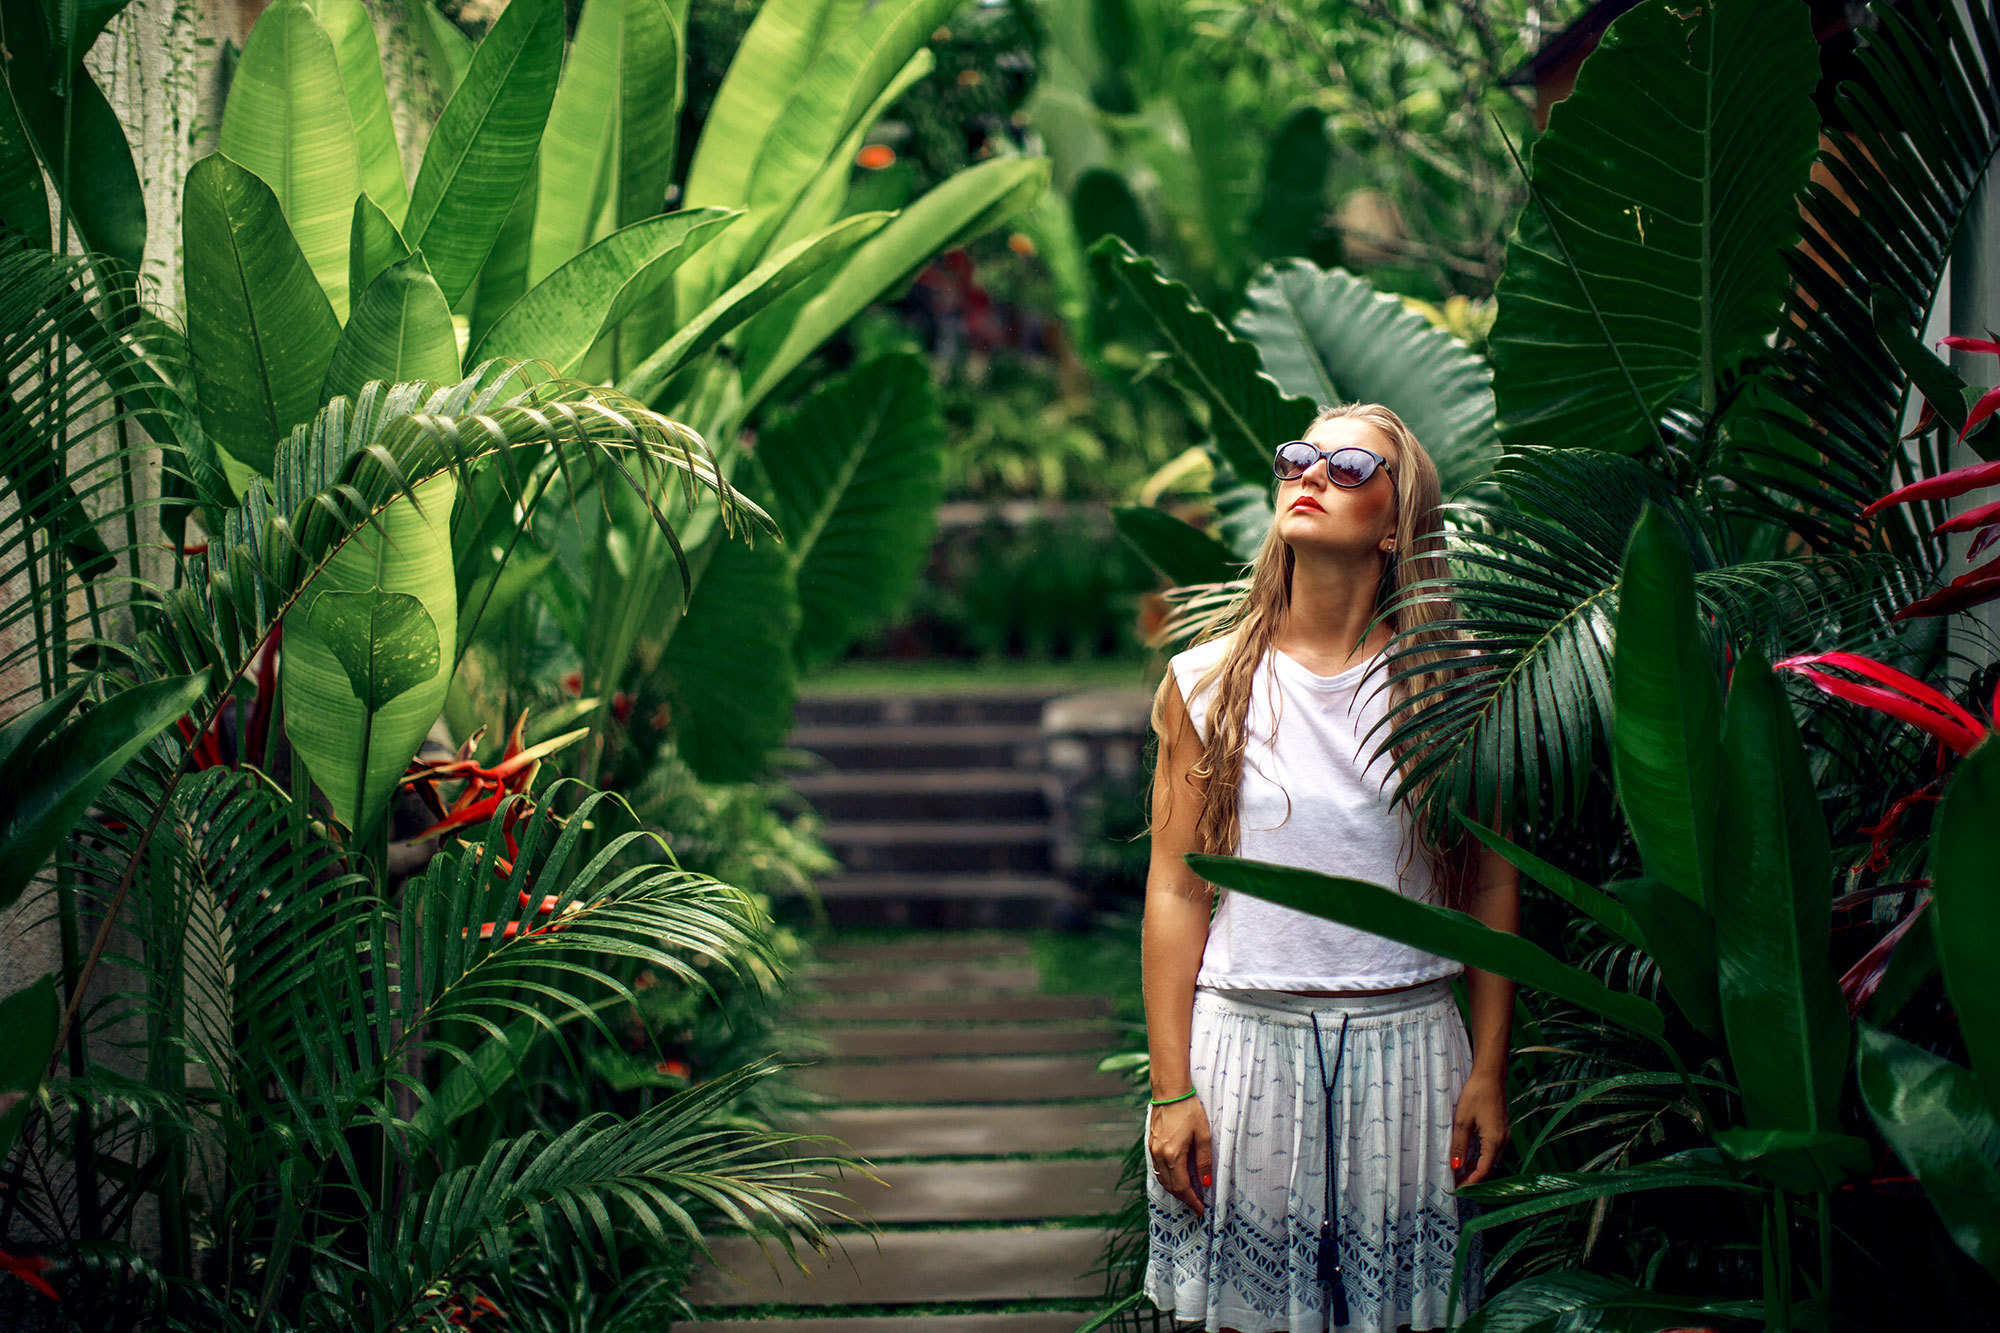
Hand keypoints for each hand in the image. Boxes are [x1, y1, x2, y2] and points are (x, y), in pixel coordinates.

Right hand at [1147, 1094, 1212, 1217]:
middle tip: (1197, 1205)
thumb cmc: (1189, 1110)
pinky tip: (1177, 1177)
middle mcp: (1160, 1155)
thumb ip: (1204, 1161)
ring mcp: (1153, 1150)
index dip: (1192, 1200)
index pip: (1182, 1187)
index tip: (1201, 1209)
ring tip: (1189, 1194)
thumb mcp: (1203, 1135)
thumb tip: (1205, 1182)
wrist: (1170, 1091)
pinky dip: (1167, 1178)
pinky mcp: (1151, 1144)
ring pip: (1162, 1179)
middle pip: (1170, 1186)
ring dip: (1175, 1189)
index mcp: (1173, 1154)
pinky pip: (1157, 1169)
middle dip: (1184, 1198)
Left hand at [1450, 1070, 1509, 1187]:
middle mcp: (1503, 1141)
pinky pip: (1492, 1150)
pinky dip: (1480, 1158)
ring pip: (1490, 1160)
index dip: (1470, 1182)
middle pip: (1488, 1168)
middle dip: (1473, 1178)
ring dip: (1476, 1168)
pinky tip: (1469, 1158)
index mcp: (1494, 1141)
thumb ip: (1460, 1145)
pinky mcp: (1501, 1130)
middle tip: (1455, 1183)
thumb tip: (1456, 1167)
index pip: (1483, 1170)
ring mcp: (1504, 1135)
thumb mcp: (1462, 1120)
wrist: (1491, 1075)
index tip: (1457, 1189)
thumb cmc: (1476, 1094)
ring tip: (1459, 1174)